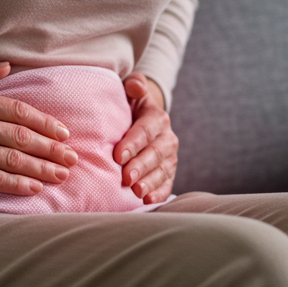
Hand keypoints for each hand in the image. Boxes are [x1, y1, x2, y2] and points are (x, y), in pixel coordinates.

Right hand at [0, 58, 79, 195]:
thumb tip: (7, 67)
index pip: (18, 111)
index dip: (45, 123)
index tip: (63, 133)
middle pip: (22, 138)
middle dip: (52, 149)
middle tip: (73, 159)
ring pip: (12, 160)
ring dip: (41, 169)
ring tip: (61, 175)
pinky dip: (16, 184)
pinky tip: (33, 188)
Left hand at [116, 72, 177, 203]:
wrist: (142, 119)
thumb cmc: (130, 105)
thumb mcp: (131, 91)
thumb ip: (134, 85)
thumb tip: (135, 86)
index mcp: (157, 118)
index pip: (145, 130)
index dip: (133, 143)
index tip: (117, 156)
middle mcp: (167, 138)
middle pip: (155, 153)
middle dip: (141, 166)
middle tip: (126, 177)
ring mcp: (169, 157)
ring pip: (162, 170)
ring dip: (150, 182)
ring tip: (137, 192)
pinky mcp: (168, 172)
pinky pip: (167, 184)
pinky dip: (159, 193)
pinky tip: (149, 201)